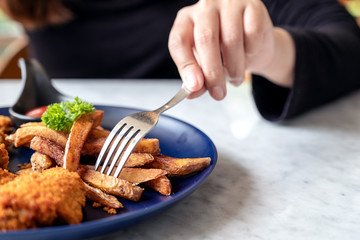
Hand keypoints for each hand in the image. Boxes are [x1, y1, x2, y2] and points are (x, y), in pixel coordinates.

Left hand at [168, 0, 294, 99]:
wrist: (253, 46)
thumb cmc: (223, 55)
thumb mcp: (206, 68)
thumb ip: (198, 80)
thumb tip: (192, 92)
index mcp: (186, 21)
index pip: (179, 41)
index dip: (186, 66)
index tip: (195, 86)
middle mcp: (205, 7)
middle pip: (205, 39)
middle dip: (213, 72)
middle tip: (218, 93)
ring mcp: (229, 3)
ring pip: (231, 39)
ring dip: (235, 67)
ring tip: (235, 79)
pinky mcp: (253, 5)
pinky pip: (253, 33)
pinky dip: (252, 51)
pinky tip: (249, 54)